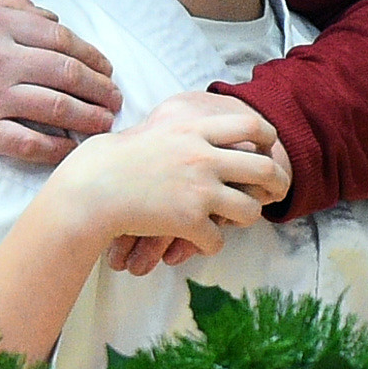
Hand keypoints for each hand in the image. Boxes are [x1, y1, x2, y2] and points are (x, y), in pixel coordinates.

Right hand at [0, 0, 119, 162]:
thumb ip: (4, 3)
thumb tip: (49, 17)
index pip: (61, 38)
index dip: (91, 53)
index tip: (105, 66)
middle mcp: (0, 56)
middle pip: (68, 72)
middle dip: (100, 86)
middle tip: (116, 96)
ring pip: (58, 107)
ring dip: (89, 117)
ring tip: (106, 123)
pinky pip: (30, 142)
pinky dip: (57, 149)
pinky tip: (72, 151)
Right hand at [105, 93, 291, 271]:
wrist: (89, 189)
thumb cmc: (107, 160)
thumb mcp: (148, 131)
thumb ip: (175, 130)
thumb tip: (187, 125)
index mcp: (193, 130)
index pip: (252, 124)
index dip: (267, 138)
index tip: (266, 149)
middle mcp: (203, 157)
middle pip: (264, 169)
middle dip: (277, 184)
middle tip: (275, 192)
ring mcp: (198, 190)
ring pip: (250, 210)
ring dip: (245, 218)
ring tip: (231, 220)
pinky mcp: (189, 220)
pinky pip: (218, 240)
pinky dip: (209, 244)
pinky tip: (196, 240)